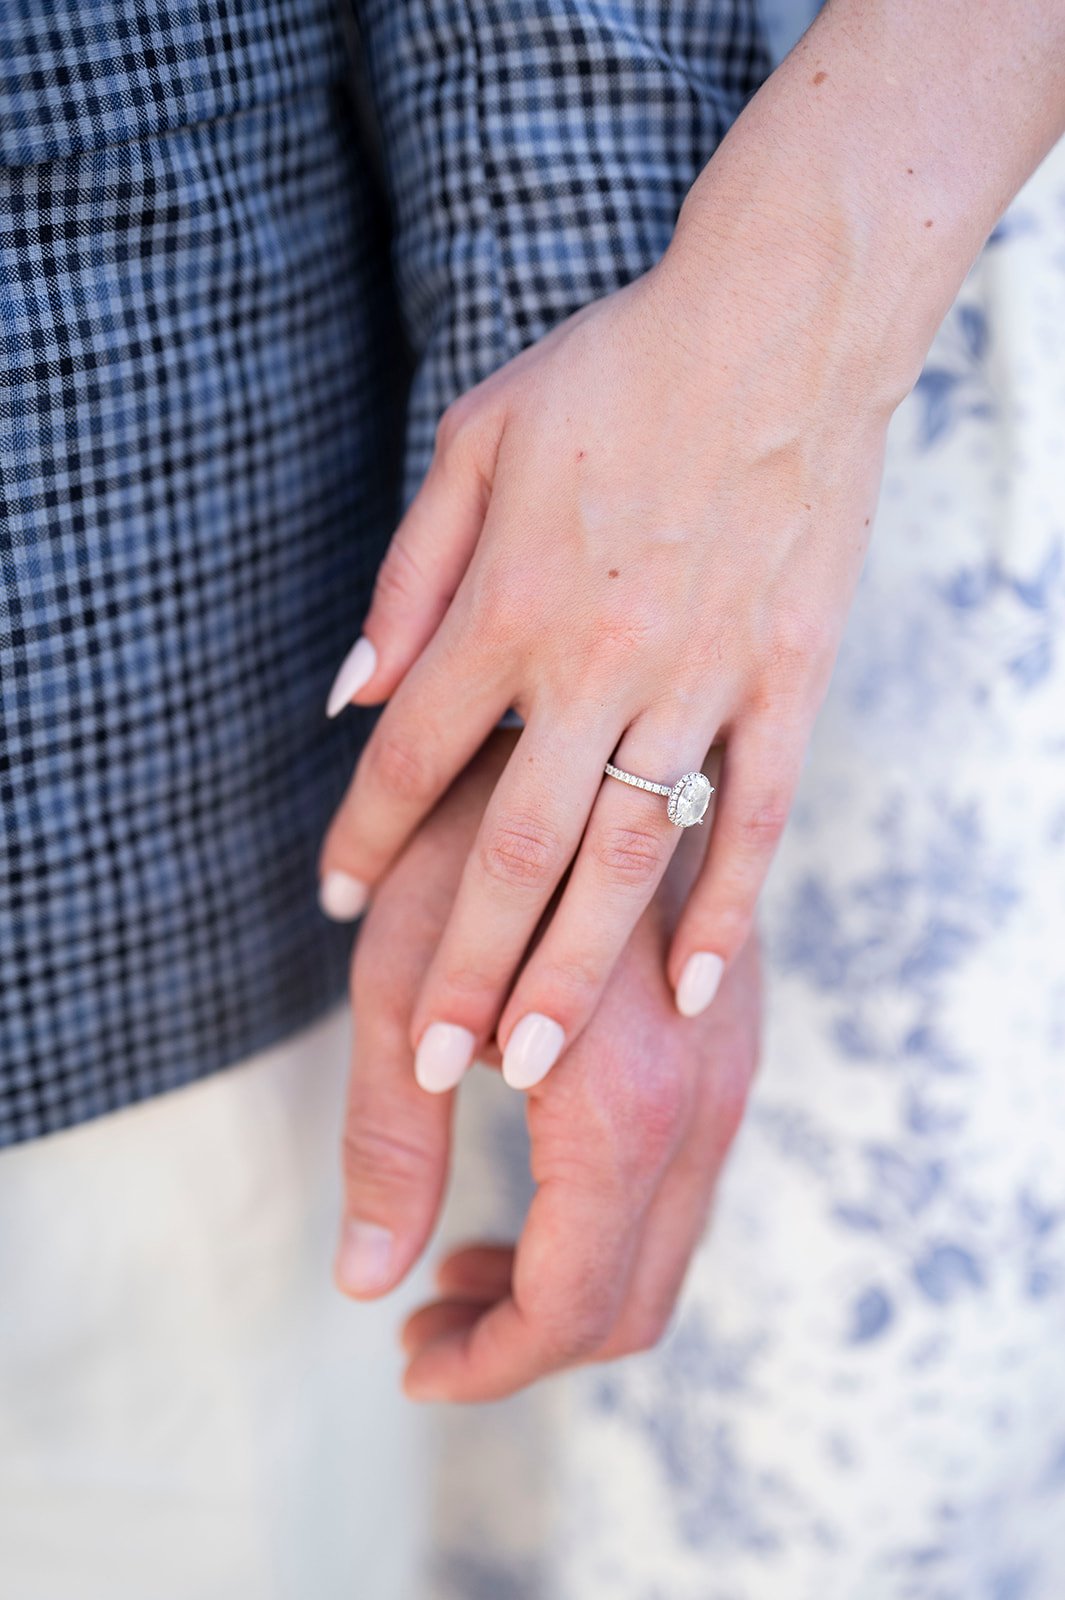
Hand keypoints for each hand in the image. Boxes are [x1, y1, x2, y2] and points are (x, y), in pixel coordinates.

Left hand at [318, 199, 884, 1091]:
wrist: (779, 321)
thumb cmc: (616, 373)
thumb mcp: (474, 440)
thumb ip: (408, 578)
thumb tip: (349, 694)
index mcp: (506, 604)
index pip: (409, 758)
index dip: (363, 838)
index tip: (338, 902)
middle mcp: (594, 663)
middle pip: (512, 849)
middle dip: (461, 967)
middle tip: (428, 1069)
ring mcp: (700, 680)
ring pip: (628, 858)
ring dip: (573, 972)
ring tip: (530, 1065)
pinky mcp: (787, 682)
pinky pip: (758, 818)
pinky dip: (724, 910)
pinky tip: (690, 989)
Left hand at [334, 729, 760, 1401]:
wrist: (577, 715)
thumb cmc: (461, 840)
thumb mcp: (398, 993)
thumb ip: (389, 1145)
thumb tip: (368, 1283)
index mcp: (624, 1101)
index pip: (572, 1306)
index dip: (488, 1363)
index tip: (410, 1356)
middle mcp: (705, 1095)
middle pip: (636, 1301)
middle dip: (527, 1343)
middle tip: (427, 1322)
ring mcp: (732, 1065)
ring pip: (670, 1248)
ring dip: (568, 1284)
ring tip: (463, 1257)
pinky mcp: (734, 1033)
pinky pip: (690, 1179)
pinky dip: (611, 1225)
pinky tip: (533, 1183)